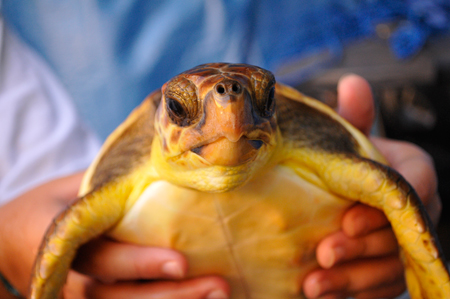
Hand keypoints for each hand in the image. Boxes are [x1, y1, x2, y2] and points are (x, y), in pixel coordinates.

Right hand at [0, 173, 228, 298]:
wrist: (6, 242)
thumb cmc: (43, 208)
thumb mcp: (66, 188)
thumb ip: (104, 181)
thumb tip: (159, 160)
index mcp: (58, 245)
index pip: (101, 260)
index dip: (139, 263)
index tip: (181, 262)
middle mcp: (66, 283)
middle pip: (118, 297)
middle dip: (170, 295)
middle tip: (217, 285)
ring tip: (219, 294)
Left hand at [302, 74, 440, 297]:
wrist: (341, 189)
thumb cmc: (346, 160)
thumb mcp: (347, 136)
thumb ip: (352, 117)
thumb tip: (351, 83)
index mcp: (412, 171)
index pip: (414, 188)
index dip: (384, 208)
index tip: (348, 220)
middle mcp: (416, 211)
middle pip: (400, 236)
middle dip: (362, 250)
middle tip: (324, 254)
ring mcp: (402, 244)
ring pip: (390, 269)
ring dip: (353, 280)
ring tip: (313, 285)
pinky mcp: (387, 270)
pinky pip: (379, 289)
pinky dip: (353, 295)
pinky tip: (319, 295)